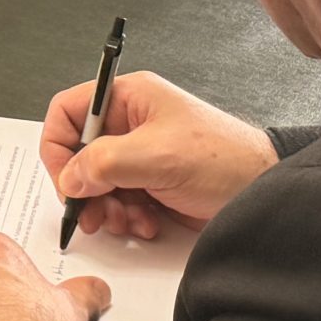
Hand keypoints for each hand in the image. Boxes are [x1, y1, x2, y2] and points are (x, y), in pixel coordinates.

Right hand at [42, 70, 277, 238]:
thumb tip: (69, 178)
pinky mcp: (150, 184)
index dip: (58, 146)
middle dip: (84, 189)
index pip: (69, 111)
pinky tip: (146, 223)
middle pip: (78, 154)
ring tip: (127, 220)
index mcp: (129, 98)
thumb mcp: (157, 156)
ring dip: (105, 208)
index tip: (66, 180)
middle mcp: (130, 124)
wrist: (262, 191)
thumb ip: (104, 163)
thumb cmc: (225, 159)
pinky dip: (125, 218)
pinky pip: (117, 202)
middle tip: (93, 213)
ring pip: (95, 184)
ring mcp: (140, 156)